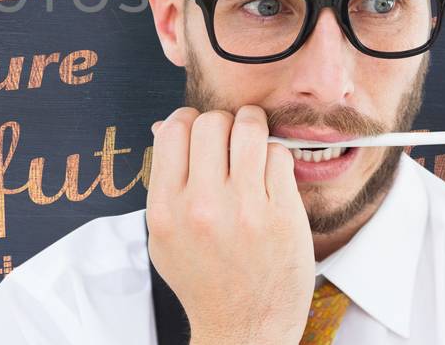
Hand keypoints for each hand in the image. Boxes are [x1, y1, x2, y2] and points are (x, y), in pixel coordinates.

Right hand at [146, 105, 314, 344]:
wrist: (243, 327)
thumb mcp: (164, 236)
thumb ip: (163, 182)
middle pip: (210, 122)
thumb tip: (164, 127)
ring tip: (252, 139)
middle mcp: (203, 205)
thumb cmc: (203, 281)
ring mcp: (245, 208)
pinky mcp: (282, 214)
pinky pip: (279, 155)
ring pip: (249, 129)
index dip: (186, 120)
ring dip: (251, 125)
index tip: (197, 130)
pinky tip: (270, 172)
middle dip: (220, 122)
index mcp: (167, 208)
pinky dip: (274, 156)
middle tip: (228, 137)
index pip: (173, 130)